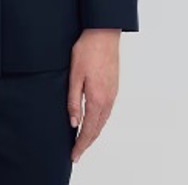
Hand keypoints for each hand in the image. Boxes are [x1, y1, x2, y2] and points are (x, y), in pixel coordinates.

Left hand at [67, 28, 120, 162]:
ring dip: (94, 133)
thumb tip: (73, 122)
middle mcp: (108, 99)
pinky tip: (94, 121)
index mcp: (97, 98)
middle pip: (98, 128)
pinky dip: (100, 122)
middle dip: (87, 143)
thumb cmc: (87, 50)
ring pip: (104, 121)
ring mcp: (113, 93)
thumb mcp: (74, 75)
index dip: (81, 144)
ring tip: (83, 141)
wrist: (104, 33)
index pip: (88, 129)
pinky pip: (108, 111)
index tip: (74, 155)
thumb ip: (73, 100)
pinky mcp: (114, 86)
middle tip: (77, 153)